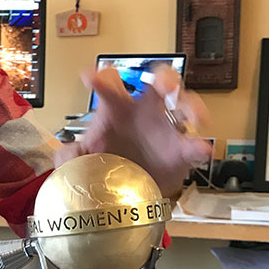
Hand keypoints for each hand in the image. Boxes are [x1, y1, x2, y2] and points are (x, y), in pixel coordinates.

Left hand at [75, 66, 211, 197]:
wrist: (124, 191)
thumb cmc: (104, 163)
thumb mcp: (78, 159)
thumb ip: (68, 156)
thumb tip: (69, 156)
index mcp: (116, 109)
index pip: (110, 87)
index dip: (101, 79)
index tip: (91, 77)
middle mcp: (144, 112)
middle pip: (158, 83)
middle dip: (165, 77)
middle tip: (164, 84)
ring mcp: (165, 130)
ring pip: (186, 106)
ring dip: (192, 107)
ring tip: (193, 116)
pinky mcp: (180, 153)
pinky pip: (194, 147)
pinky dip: (199, 147)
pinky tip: (199, 148)